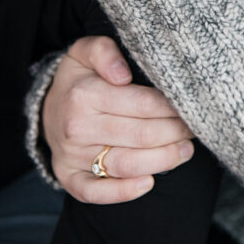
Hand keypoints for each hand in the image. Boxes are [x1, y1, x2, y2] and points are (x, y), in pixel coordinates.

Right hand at [42, 36, 194, 203]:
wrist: (47, 108)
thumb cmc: (80, 78)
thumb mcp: (86, 52)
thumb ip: (104, 51)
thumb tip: (122, 74)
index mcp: (84, 95)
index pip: (143, 105)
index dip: (173, 108)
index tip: (192, 106)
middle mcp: (77, 128)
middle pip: (141, 135)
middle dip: (176, 133)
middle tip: (196, 128)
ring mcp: (72, 156)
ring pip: (127, 164)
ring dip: (163, 160)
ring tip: (185, 151)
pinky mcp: (69, 178)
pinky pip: (96, 192)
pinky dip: (123, 192)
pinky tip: (149, 183)